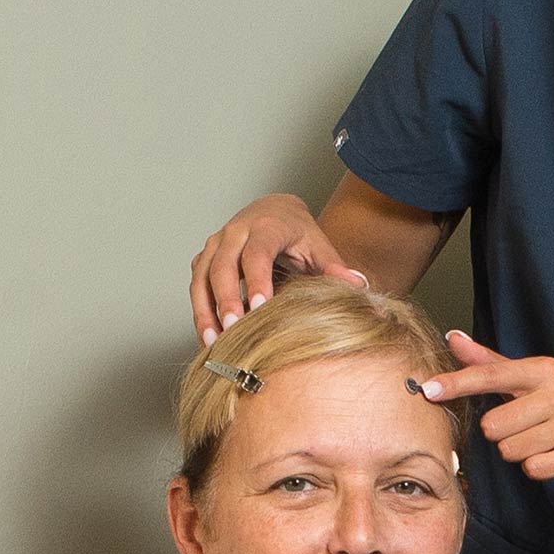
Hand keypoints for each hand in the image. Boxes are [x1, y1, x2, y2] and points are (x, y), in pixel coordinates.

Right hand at [189, 194, 367, 345]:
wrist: (275, 211)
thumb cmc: (299, 233)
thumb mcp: (320, 246)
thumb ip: (335, 267)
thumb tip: (357, 285)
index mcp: (266, 226)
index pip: (256, 254)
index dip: (256, 281)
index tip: (259, 309)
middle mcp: (235, 232)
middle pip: (222, 266)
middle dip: (225, 300)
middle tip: (233, 331)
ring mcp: (216, 244)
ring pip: (201, 277)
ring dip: (204, 310)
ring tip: (213, 342)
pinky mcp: (205, 259)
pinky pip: (196, 286)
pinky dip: (200, 312)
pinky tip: (208, 338)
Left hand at [423, 331, 553, 483]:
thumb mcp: (533, 379)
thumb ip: (489, 363)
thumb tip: (452, 338)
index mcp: (543, 370)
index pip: (491, 375)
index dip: (457, 383)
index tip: (428, 390)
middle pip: (494, 426)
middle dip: (503, 433)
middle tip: (528, 427)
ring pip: (511, 451)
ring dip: (520, 452)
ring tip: (544, 440)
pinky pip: (534, 469)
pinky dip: (539, 467)